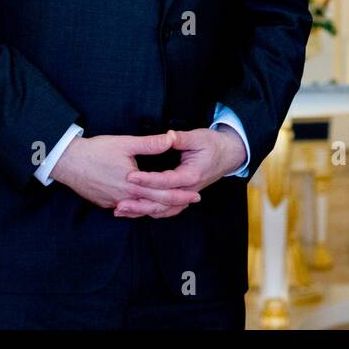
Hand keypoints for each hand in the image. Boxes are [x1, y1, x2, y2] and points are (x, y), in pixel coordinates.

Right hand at [50, 132, 201, 216]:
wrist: (67, 162)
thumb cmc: (95, 151)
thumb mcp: (125, 143)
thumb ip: (150, 144)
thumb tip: (171, 138)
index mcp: (133, 184)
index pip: (162, 193)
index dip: (181, 195)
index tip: (195, 195)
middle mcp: (125, 197)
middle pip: (155, 204)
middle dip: (175, 203)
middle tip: (191, 201)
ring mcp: (114, 202)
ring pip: (141, 210)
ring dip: (158, 208)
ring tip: (173, 204)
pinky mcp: (106, 203)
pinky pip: (128, 210)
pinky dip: (140, 208)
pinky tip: (146, 204)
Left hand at [119, 126, 246, 216]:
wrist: (229, 155)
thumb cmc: (213, 144)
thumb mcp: (199, 137)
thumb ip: (182, 138)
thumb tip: (168, 136)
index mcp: (192, 175)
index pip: (166, 181)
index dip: (147, 180)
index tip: (130, 176)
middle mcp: (188, 190)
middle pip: (161, 202)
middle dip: (139, 202)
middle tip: (119, 201)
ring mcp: (186, 196)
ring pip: (162, 210)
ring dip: (141, 211)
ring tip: (120, 210)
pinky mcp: (182, 198)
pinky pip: (165, 210)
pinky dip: (150, 212)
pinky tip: (134, 211)